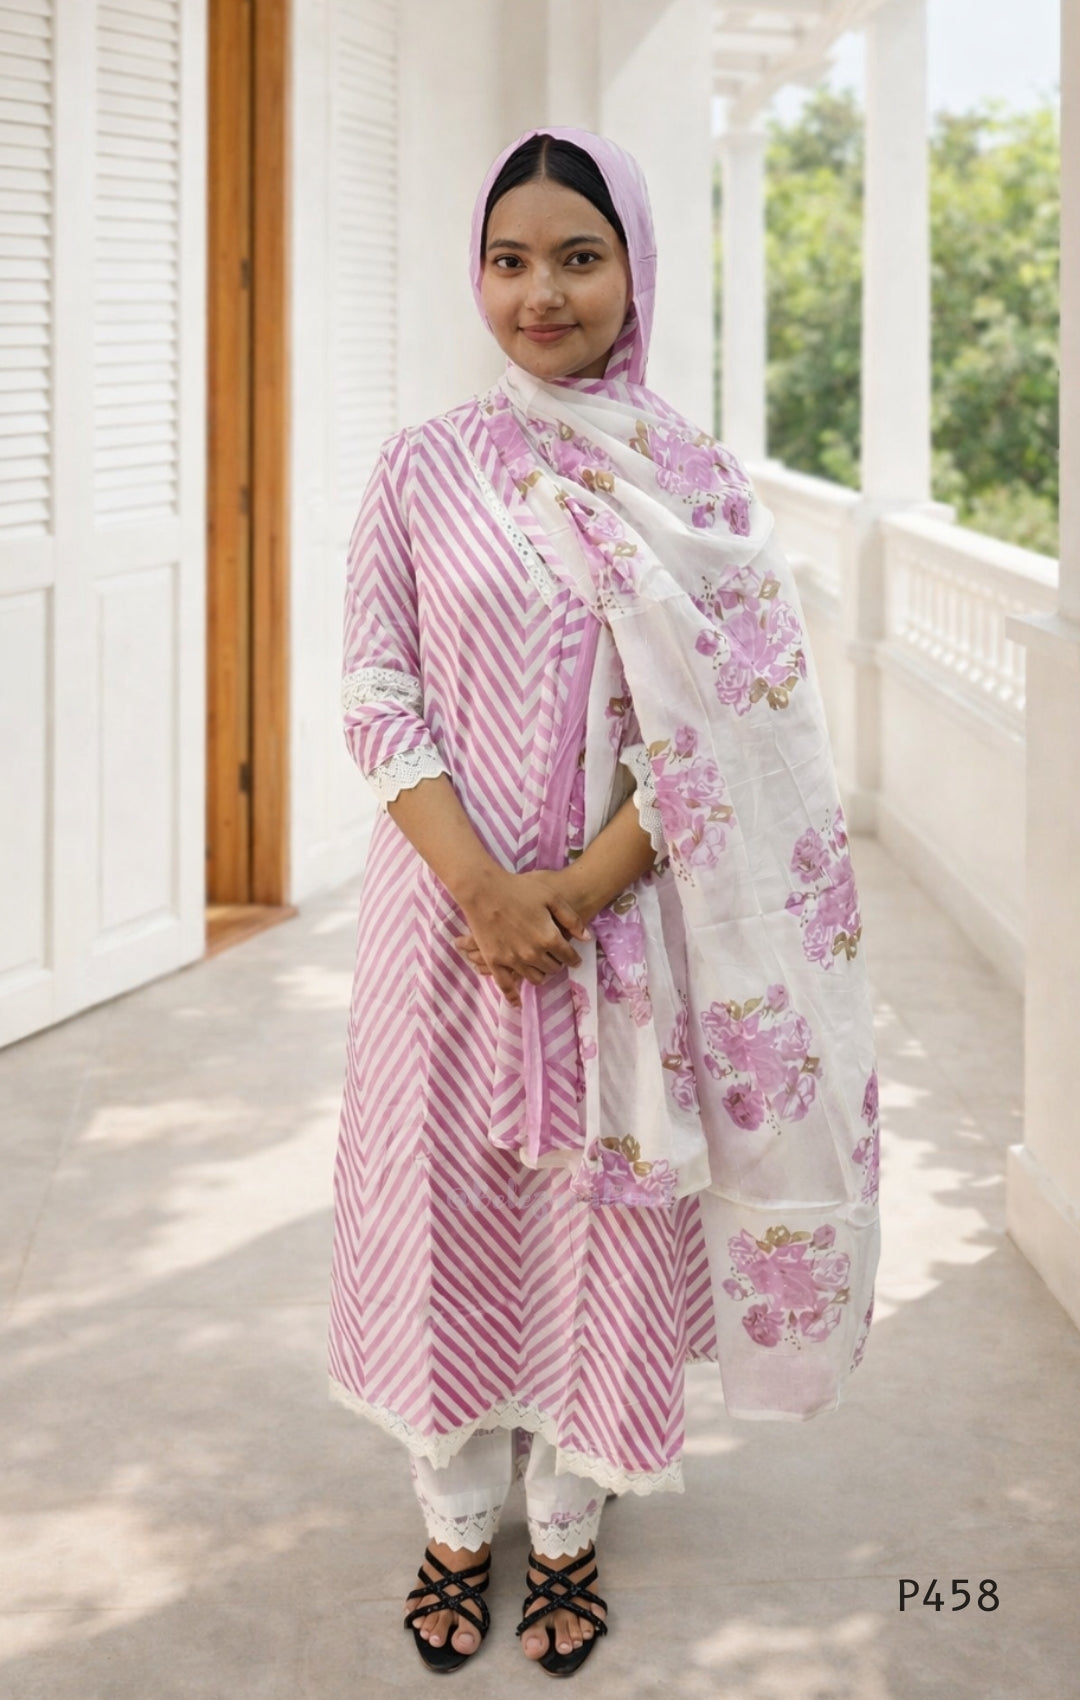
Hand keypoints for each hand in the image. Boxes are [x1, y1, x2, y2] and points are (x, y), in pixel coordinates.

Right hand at [451, 867, 591, 1007]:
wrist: (483, 890)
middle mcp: (533, 954)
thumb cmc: (519, 888)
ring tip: (540, 966)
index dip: (574, 958)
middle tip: (555, 958)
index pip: (569, 956)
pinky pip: (506, 986)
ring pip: (535, 978)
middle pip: (553, 968)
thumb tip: (587, 939)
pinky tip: (518, 1003)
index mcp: (549, 937)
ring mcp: (513, 960)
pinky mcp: (495, 962)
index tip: (574, 958)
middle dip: (557, 964)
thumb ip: (571, 918)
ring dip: (541, 974)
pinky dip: (513, 997)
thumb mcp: (551, 897)